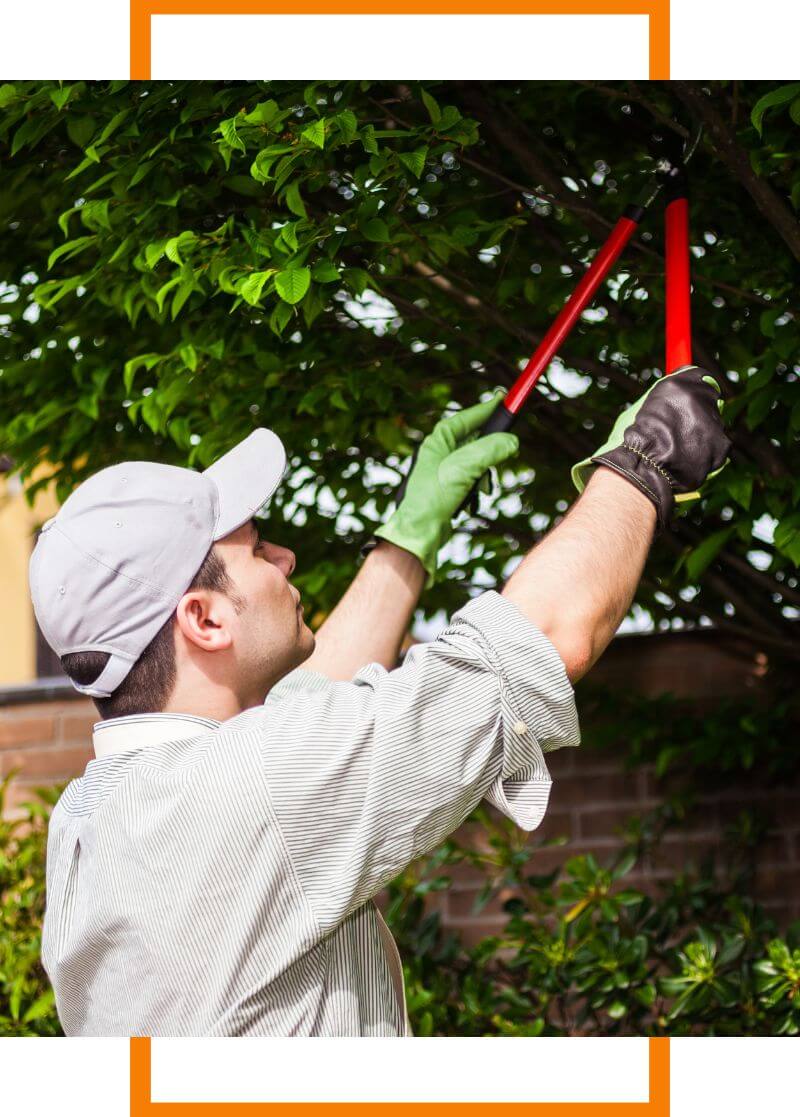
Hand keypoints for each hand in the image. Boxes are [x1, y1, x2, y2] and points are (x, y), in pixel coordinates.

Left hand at [373, 393, 518, 586]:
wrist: (420, 531)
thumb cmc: (432, 498)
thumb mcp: (463, 469)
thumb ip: (488, 451)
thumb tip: (511, 441)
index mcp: (438, 441)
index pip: (465, 418)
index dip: (485, 409)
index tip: (505, 399)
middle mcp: (440, 453)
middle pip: (475, 440)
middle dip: (490, 449)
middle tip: (507, 449)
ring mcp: (444, 471)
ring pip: (477, 462)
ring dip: (485, 473)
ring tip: (482, 486)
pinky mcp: (450, 488)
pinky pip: (473, 480)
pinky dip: (478, 487)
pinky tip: (474, 498)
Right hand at [571, 365, 730, 529]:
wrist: (643, 466)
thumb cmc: (638, 440)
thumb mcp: (646, 406)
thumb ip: (669, 396)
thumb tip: (686, 393)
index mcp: (677, 384)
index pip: (701, 377)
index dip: (697, 390)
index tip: (694, 399)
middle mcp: (699, 397)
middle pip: (710, 402)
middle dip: (699, 414)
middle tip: (681, 431)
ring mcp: (713, 420)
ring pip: (714, 425)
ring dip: (702, 435)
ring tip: (680, 449)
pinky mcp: (721, 442)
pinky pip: (719, 446)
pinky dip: (708, 454)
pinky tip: (689, 459)